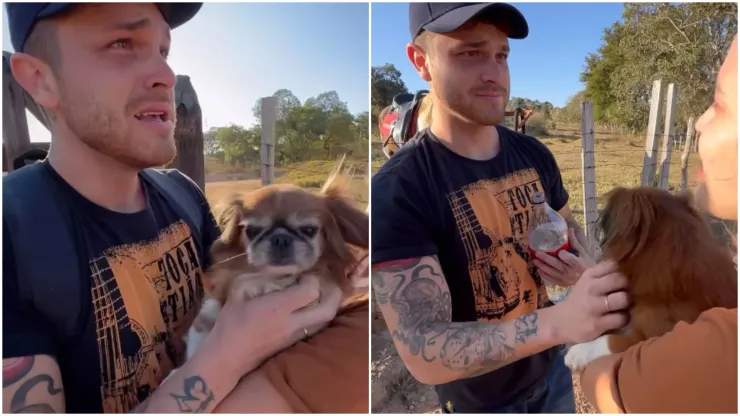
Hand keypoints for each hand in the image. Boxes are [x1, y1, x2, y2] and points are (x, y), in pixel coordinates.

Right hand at [197, 275, 341, 378]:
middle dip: (333, 294)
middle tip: (326, 283)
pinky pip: (315, 328)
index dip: (312, 280)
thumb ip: (258, 278)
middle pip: (328, 309)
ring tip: (321, 294)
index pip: (310, 291)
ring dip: (328, 306)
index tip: (304, 275)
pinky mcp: (293, 344)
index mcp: (278, 308)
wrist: (227, 357)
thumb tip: (275, 268)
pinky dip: (319, 316)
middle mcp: (292, 323)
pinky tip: (310, 308)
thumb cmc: (230, 324)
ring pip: (324, 321)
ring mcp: (295, 336)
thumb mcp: (239, 292)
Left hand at [534, 228, 594, 286]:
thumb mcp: (582, 252)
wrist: (589, 280)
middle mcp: (570, 272)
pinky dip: (544, 275)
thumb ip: (574, 242)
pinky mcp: (562, 284)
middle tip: (537, 253)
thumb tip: (569, 229)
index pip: (569, 259)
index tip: (559, 251)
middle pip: (557, 265)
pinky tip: (538, 270)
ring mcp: (565, 279)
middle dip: (546, 259)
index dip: (563, 255)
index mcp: (577, 263)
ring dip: (542, 266)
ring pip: (552, 272)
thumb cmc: (586, 264)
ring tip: (534, 260)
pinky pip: (551, 279)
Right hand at [550, 260, 630, 344]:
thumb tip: (627, 275)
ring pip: (624, 299)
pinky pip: (622, 318)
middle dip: (626, 288)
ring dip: (628, 304)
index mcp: (588, 276)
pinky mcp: (598, 323)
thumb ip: (603, 277)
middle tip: (622, 294)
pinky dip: (624, 319)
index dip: (618, 273)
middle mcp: (591, 288)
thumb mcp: (585, 283)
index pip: (612, 265)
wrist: (559, 323)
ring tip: (622, 307)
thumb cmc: (578, 301)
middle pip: (621, 280)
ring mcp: (594, 306)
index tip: (616, 281)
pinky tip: (618, 319)